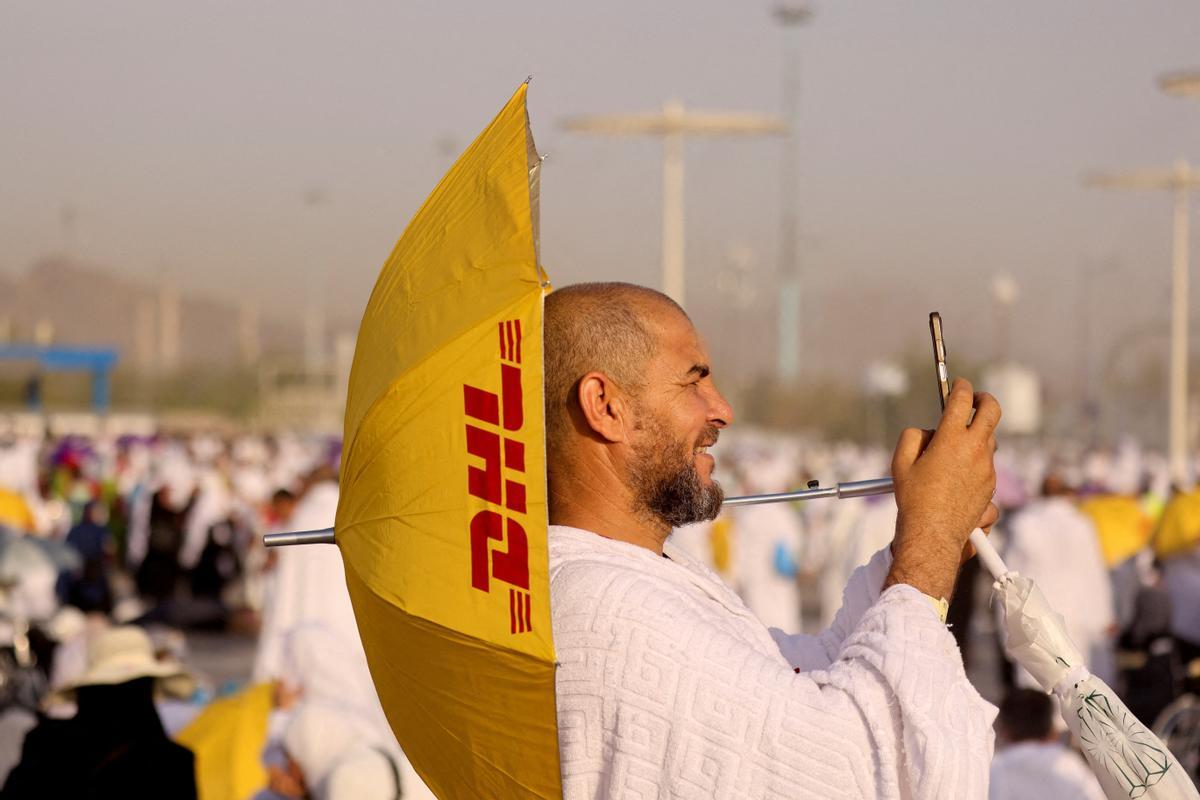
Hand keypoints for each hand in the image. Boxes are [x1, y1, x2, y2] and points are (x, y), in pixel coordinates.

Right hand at [885, 378, 999, 600]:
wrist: (933, 534)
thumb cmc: (913, 499)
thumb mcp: (900, 462)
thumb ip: (913, 437)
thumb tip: (928, 432)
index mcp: (951, 439)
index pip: (962, 400)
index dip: (960, 387)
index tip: (958, 385)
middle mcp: (974, 450)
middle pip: (992, 411)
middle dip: (984, 399)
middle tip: (976, 399)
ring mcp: (987, 468)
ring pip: (990, 439)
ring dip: (979, 433)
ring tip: (959, 442)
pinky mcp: (991, 485)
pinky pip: (987, 464)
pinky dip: (977, 460)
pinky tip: (959, 473)